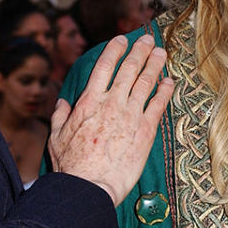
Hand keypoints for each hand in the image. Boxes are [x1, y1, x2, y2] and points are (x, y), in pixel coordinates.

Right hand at [48, 34, 172, 206]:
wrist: (90, 187)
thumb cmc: (72, 166)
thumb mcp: (56, 137)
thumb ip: (60, 116)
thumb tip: (62, 102)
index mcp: (89, 102)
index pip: (104, 66)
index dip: (115, 49)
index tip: (122, 39)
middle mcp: (112, 103)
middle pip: (129, 69)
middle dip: (140, 51)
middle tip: (148, 40)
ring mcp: (131, 116)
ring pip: (146, 82)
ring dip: (155, 64)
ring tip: (161, 53)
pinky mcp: (146, 131)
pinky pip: (159, 105)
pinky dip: (165, 90)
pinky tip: (170, 81)